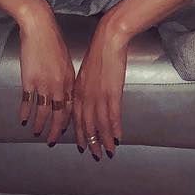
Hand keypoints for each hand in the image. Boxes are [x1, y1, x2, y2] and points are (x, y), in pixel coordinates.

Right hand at [17, 9, 75, 145]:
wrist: (40, 27)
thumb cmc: (51, 40)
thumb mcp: (64, 59)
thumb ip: (64, 77)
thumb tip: (64, 89)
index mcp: (69, 79)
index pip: (70, 107)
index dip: (67, 121)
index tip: (63, 130)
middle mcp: (58, 85)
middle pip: (59, 114)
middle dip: (55, 130)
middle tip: (51, 140)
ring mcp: (44, 84)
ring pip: (43, 111)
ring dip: (39, 124)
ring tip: (36, 132)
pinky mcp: (29, 80)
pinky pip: (28, 101)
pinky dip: (25, 112)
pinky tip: (23, 119)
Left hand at [73, 15, 129, 159]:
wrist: (108, 40)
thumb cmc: (99, 53)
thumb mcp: (86, 72)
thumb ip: (85, 88)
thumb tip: (88, 98)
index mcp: (78, 91)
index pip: (77, 118)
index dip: (80, 133)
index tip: (82, 145)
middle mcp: (86, 96)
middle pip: (87, 125)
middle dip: (91, 142)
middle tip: (95, 154)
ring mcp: (99, 96)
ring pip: (100, 124)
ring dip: (104, 140)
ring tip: (108, 151)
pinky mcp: (112, 93)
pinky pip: (113, 116)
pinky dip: (115, 128)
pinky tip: (118, 137)